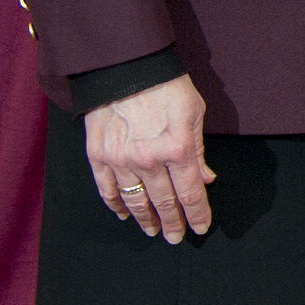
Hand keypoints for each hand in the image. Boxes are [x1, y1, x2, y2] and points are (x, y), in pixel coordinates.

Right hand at [85, 73, 213, 241]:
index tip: (201, 228)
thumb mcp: (194, 113)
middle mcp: (149, 160)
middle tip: (177, 237)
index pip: (191, 193)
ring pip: (135, 201)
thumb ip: (199, 151)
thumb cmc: (167, 86)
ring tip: (153, 230)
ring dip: (146, 219)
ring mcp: (120, 160)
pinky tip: (124, 214)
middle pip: (164, 202)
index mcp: (178, 149)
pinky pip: (108, 190)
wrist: (126, 67)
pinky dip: (116, 205)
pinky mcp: (98, 156)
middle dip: (173, 223)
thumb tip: (206, 179)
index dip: (198, 214)